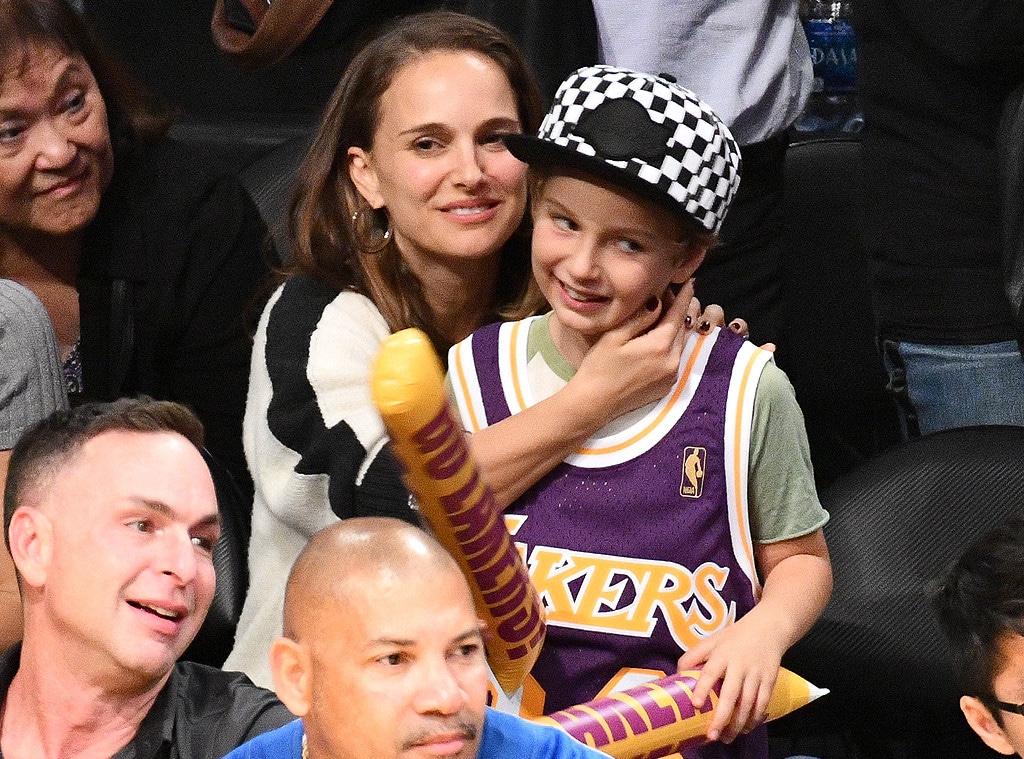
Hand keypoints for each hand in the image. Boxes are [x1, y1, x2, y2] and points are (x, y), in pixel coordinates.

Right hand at [569, 280, 695, 420]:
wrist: (594, 404)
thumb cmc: (599, 368)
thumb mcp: (615, 337)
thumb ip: (640, 318)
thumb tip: (658, 302)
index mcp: (660, 346)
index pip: (678, 314)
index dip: (684, 296)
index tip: (689, 282)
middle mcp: (672, 361)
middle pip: (682, 329)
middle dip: (678, 311)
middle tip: (670, 295)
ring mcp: (672, 376)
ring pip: (679, 344)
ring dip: (674, 329)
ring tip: (663, 315)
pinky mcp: (667, 386)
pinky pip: (674, 359)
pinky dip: (670, 346)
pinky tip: (656, 341)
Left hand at [676, 615, 785, 744]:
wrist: (768, 628)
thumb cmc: (734, 637)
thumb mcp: (711, 641)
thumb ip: (693, 656)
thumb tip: (676, 674)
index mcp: (722, 654)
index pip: (711, 672)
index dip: (702, 688)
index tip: (695, 704)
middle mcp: (739, 665)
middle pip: (731, 694)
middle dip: (721, 717)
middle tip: (711, 735)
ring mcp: (756, 674)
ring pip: (748, 703)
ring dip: (737, 723)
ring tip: (726, 737)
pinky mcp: (769, 680)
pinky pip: (762, 703)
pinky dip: (754, 718)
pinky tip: (745, 728)